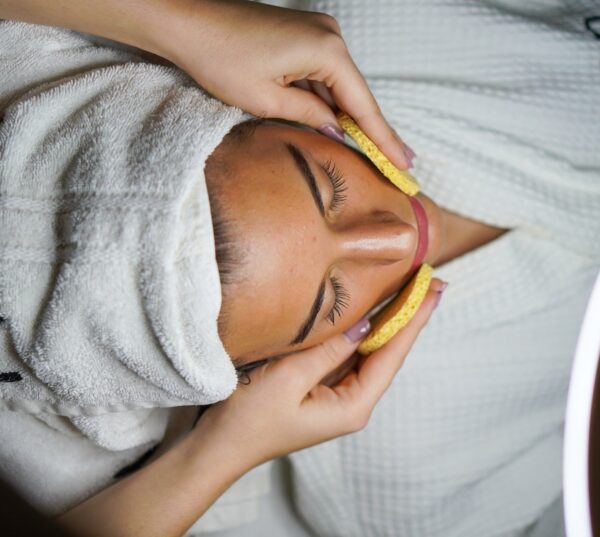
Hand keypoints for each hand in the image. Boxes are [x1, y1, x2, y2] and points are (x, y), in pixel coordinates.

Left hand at [159, 0, 412, 168]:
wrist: (187, 21)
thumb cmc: (221, 58)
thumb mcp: (267, 100)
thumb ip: (309, 115)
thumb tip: (337, 128)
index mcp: (326, 51)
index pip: (363, 105)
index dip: (383, 138)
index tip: (404, 162)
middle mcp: (329, 36)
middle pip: (356, 94)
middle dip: (373, 131)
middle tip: (398, 162)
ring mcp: (317, 33)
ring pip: (339, 86)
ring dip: (350, 118)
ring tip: (375, 151)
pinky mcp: (302, 36)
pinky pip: (323, 75)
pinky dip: (329, 101)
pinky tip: (339, 126)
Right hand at [192, 278, 445, 469]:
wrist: (219, 446)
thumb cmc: (249, 418)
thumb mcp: (288, 378)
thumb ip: (329, 350)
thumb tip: (364, 324)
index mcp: (351, 406)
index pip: (391, 355)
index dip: (414, 319)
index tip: (435, 289)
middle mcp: (351, 402)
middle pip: (387, 353)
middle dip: (409, 317)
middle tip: (431, 282)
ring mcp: (336, 396)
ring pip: (370, 353)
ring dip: (389, 322)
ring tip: (411, 292)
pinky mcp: (320, 389)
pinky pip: (349, 356)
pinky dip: (362, 332)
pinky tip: (371, 314)